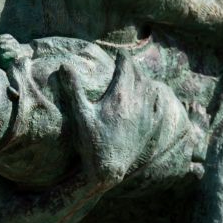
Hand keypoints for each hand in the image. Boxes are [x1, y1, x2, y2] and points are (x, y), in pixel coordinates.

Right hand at [57, 52, 163, 186]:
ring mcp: (145, 114)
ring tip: (137, 77)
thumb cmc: (92, 142)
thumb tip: (64, 65)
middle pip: (139, 74)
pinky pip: (158, 104)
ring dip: (143, 80)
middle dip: (132, 67)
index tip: (119, 54)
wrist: (108, 169)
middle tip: (126, 64)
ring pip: (150, 88)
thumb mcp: (81, 114)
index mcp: (119, 95)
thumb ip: (74, 88)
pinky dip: (155, 96)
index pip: (126, 66)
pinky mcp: (150, 126)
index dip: (123, 57)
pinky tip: (152, 95)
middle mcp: (136, 102)